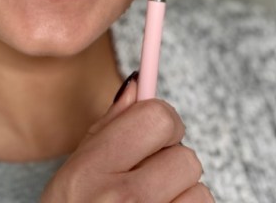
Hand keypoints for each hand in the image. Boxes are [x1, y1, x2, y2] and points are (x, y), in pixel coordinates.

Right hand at [41, 74, 212, 201]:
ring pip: (201, 193)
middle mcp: (121, 201)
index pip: (158, 117)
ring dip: (182, 199)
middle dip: (171, 167)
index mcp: (92, 172)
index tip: (155, 135)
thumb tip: (139, 84)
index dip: (163, 123)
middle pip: (186, 157)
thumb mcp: (74, 174)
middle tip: (147, 183)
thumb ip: (109, 128)